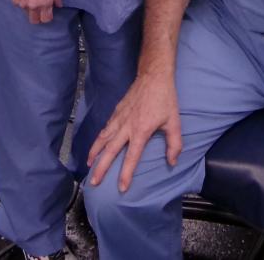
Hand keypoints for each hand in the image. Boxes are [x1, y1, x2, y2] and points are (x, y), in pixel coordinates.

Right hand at [0, 0, 61, 24]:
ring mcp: (23, 4)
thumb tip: (59, 4)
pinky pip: (20, 6)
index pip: (47, 19)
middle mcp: (34, 5)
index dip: (49, 16)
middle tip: (41, 8)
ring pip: (27, 14)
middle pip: (35, 21)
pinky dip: (23, 3)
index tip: (49, 10)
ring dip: (31, 10)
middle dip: (39, 17)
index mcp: (45, 2)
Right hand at [87, 71, 181, 192]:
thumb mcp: (174, 122)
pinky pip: (105, 128)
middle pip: (110, 151)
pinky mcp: (116, 111)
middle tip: (94, 182)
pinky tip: (97, 145)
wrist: (153, 76)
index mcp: (141, 131)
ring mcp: (119, 118)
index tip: (121, 188)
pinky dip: (99, 138)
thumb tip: (172, 162)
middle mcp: (126, 126)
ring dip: (95, 153)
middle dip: (102, 168)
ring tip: (89, 165)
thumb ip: (174, 144)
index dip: (126, 174)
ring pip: (103, 138)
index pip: (131, 157)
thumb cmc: (165, 99)